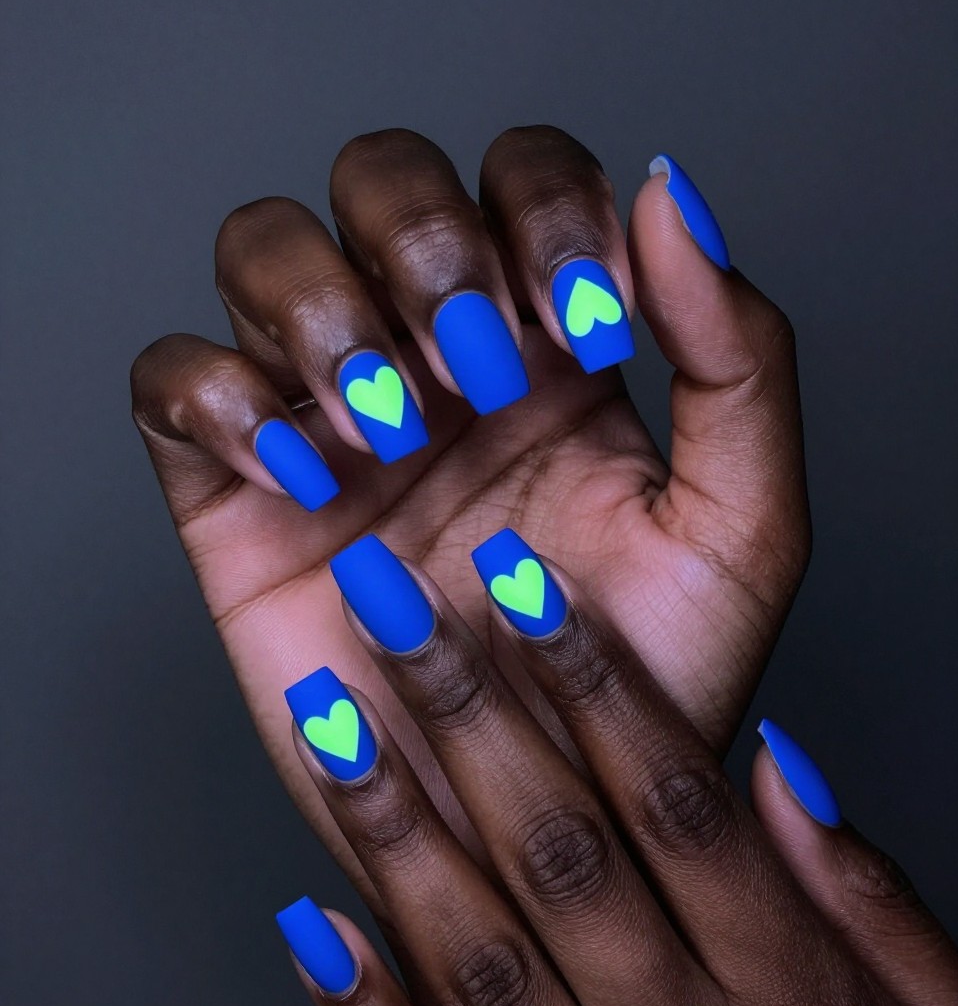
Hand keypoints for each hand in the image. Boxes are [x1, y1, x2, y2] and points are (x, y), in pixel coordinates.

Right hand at [131, 126, 809, 894]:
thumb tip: (676, 200)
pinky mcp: (236, 496)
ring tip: (384, 428)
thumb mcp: (739, 533)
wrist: (536, 828)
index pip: (527, 177)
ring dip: (322, 310)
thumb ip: (740, 361)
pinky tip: (300, 474)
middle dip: (423, 246)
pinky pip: (169, 380)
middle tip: (472, 373)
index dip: (544, 212)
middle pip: (383, 180)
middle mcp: (436, 362)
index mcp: (555, 351)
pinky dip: (217, 397)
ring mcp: (329, 421)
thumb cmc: (640, 696)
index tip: (579, 326)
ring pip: (264, 250)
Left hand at [276, 540, 957, 1005]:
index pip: (676, 806)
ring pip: (482, 971)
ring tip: (331, 724)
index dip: (595, 685)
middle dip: (469, 717)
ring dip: (396, 834)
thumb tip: (777, 764)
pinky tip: (311, 934)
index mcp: (795, 1005)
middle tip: (394, 608)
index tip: (529, 591)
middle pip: (562, 858)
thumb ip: (864, 898)